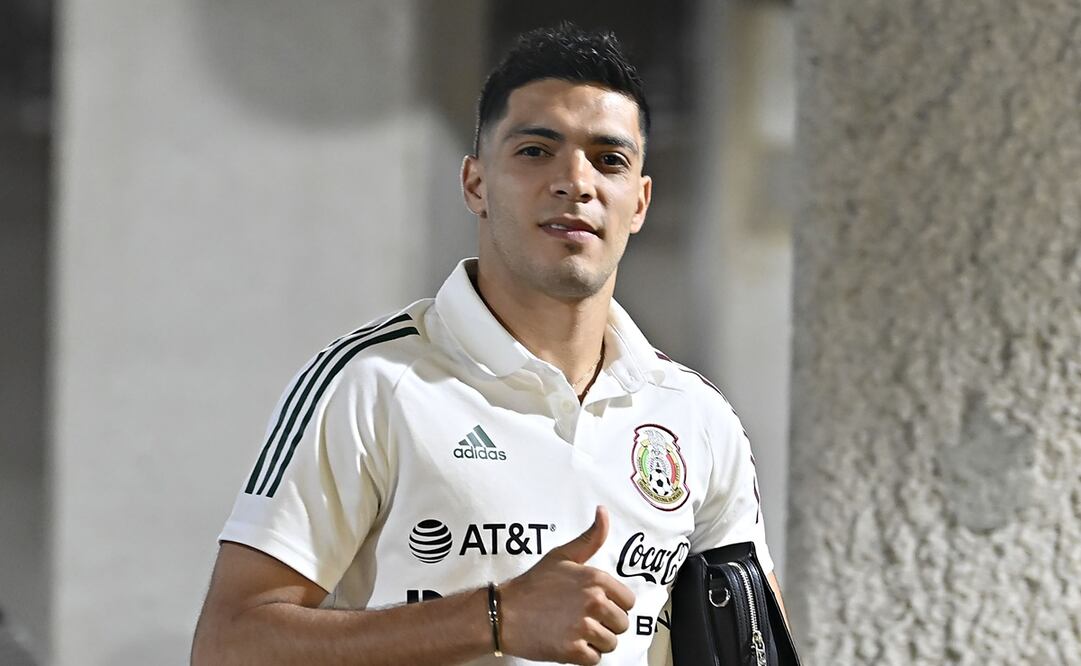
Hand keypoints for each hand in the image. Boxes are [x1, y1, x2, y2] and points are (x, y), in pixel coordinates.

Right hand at [498, 506, 635, 664]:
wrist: (504, 612)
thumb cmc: (533, 584)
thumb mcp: (562, 555)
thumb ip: (590, 538)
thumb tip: (603, 512)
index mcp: (596, 579)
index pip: (628, 601)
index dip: (614, 605)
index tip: (596, 605)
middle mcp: (593, 602)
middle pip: (622, 624)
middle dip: (606, 625)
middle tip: (583, 620)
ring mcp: (583, 627)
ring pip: (611, 643)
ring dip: (596, 642)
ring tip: (575, 631)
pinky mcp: (573, 651)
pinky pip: (595, 659)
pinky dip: (584, 656)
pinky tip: (569, 643)